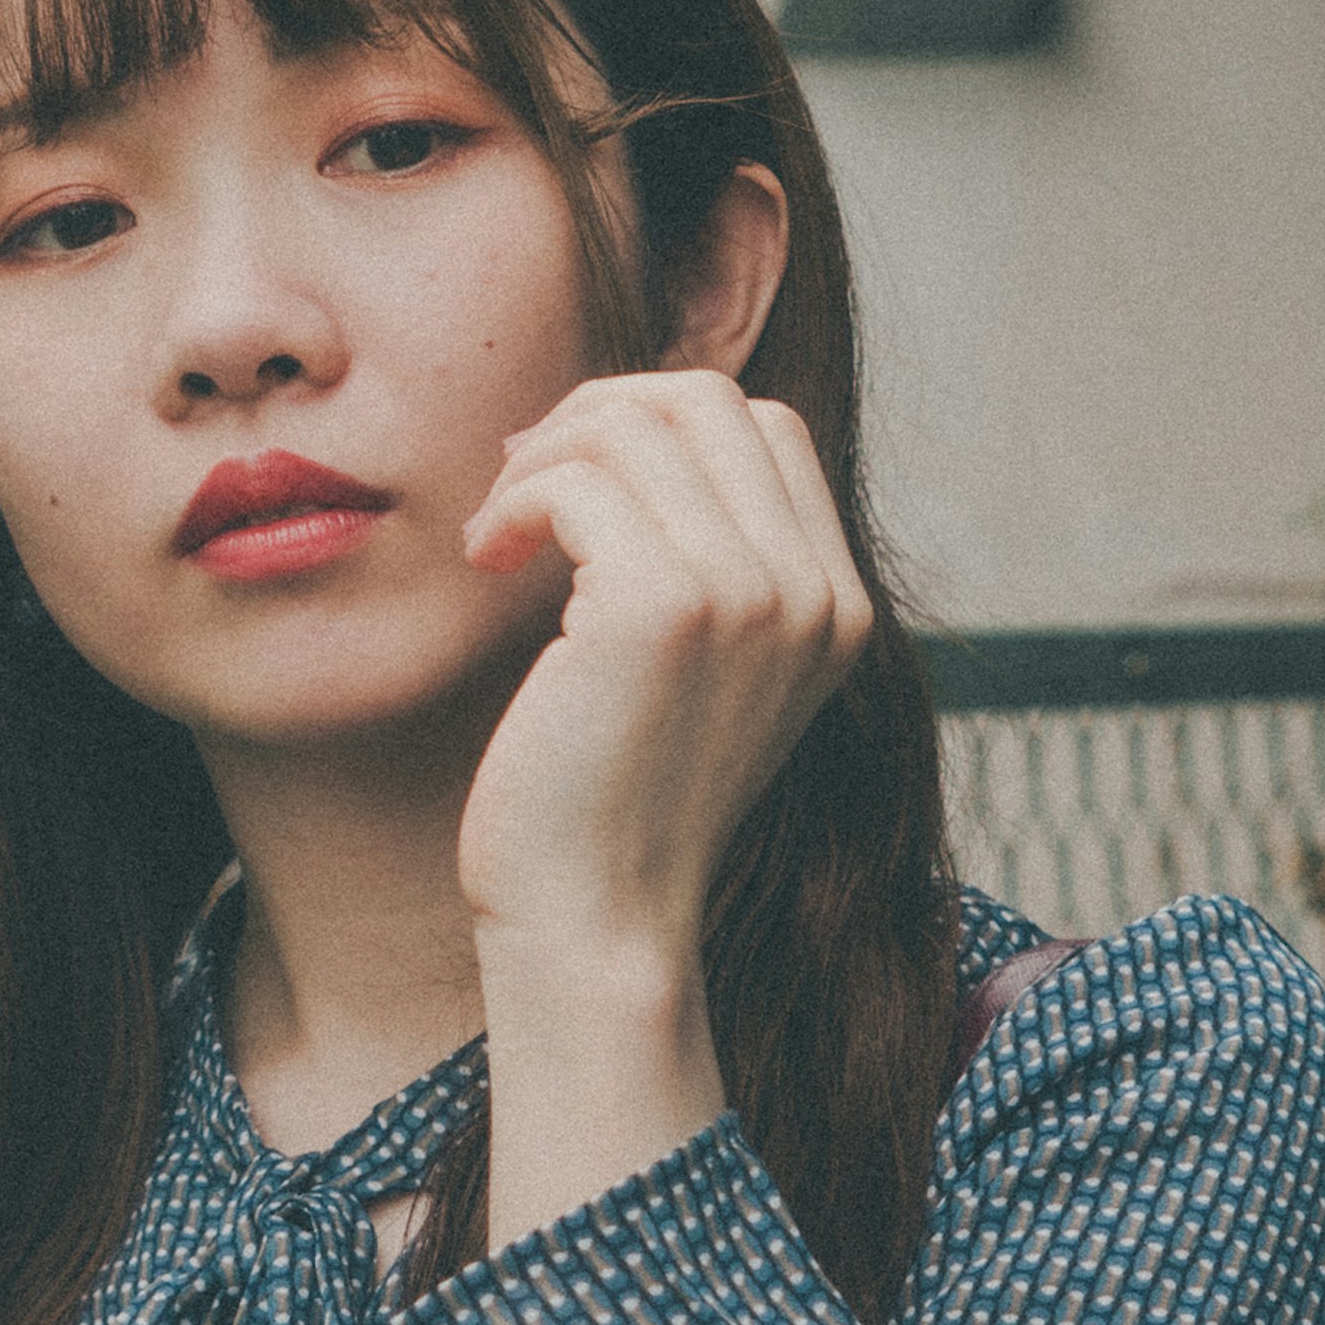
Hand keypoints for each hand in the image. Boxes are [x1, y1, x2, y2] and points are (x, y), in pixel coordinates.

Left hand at [454, 377, 872, 1243]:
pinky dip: (517, 499)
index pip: (764, 427)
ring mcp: (748, 596)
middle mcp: (812, 593)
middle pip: (704, 400)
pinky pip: (576, 478)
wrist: (595, 924)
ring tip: (501, 530)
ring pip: (633, 425)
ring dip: (544, 459)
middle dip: (596, 416)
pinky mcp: (663, 608)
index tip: (573, 481)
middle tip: (523, 486)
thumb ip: (704, 561)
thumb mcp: (695, 670)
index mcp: (836, 605)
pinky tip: (489, 557)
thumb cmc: (615, 800)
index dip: (655, 424)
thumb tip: (622, 424)